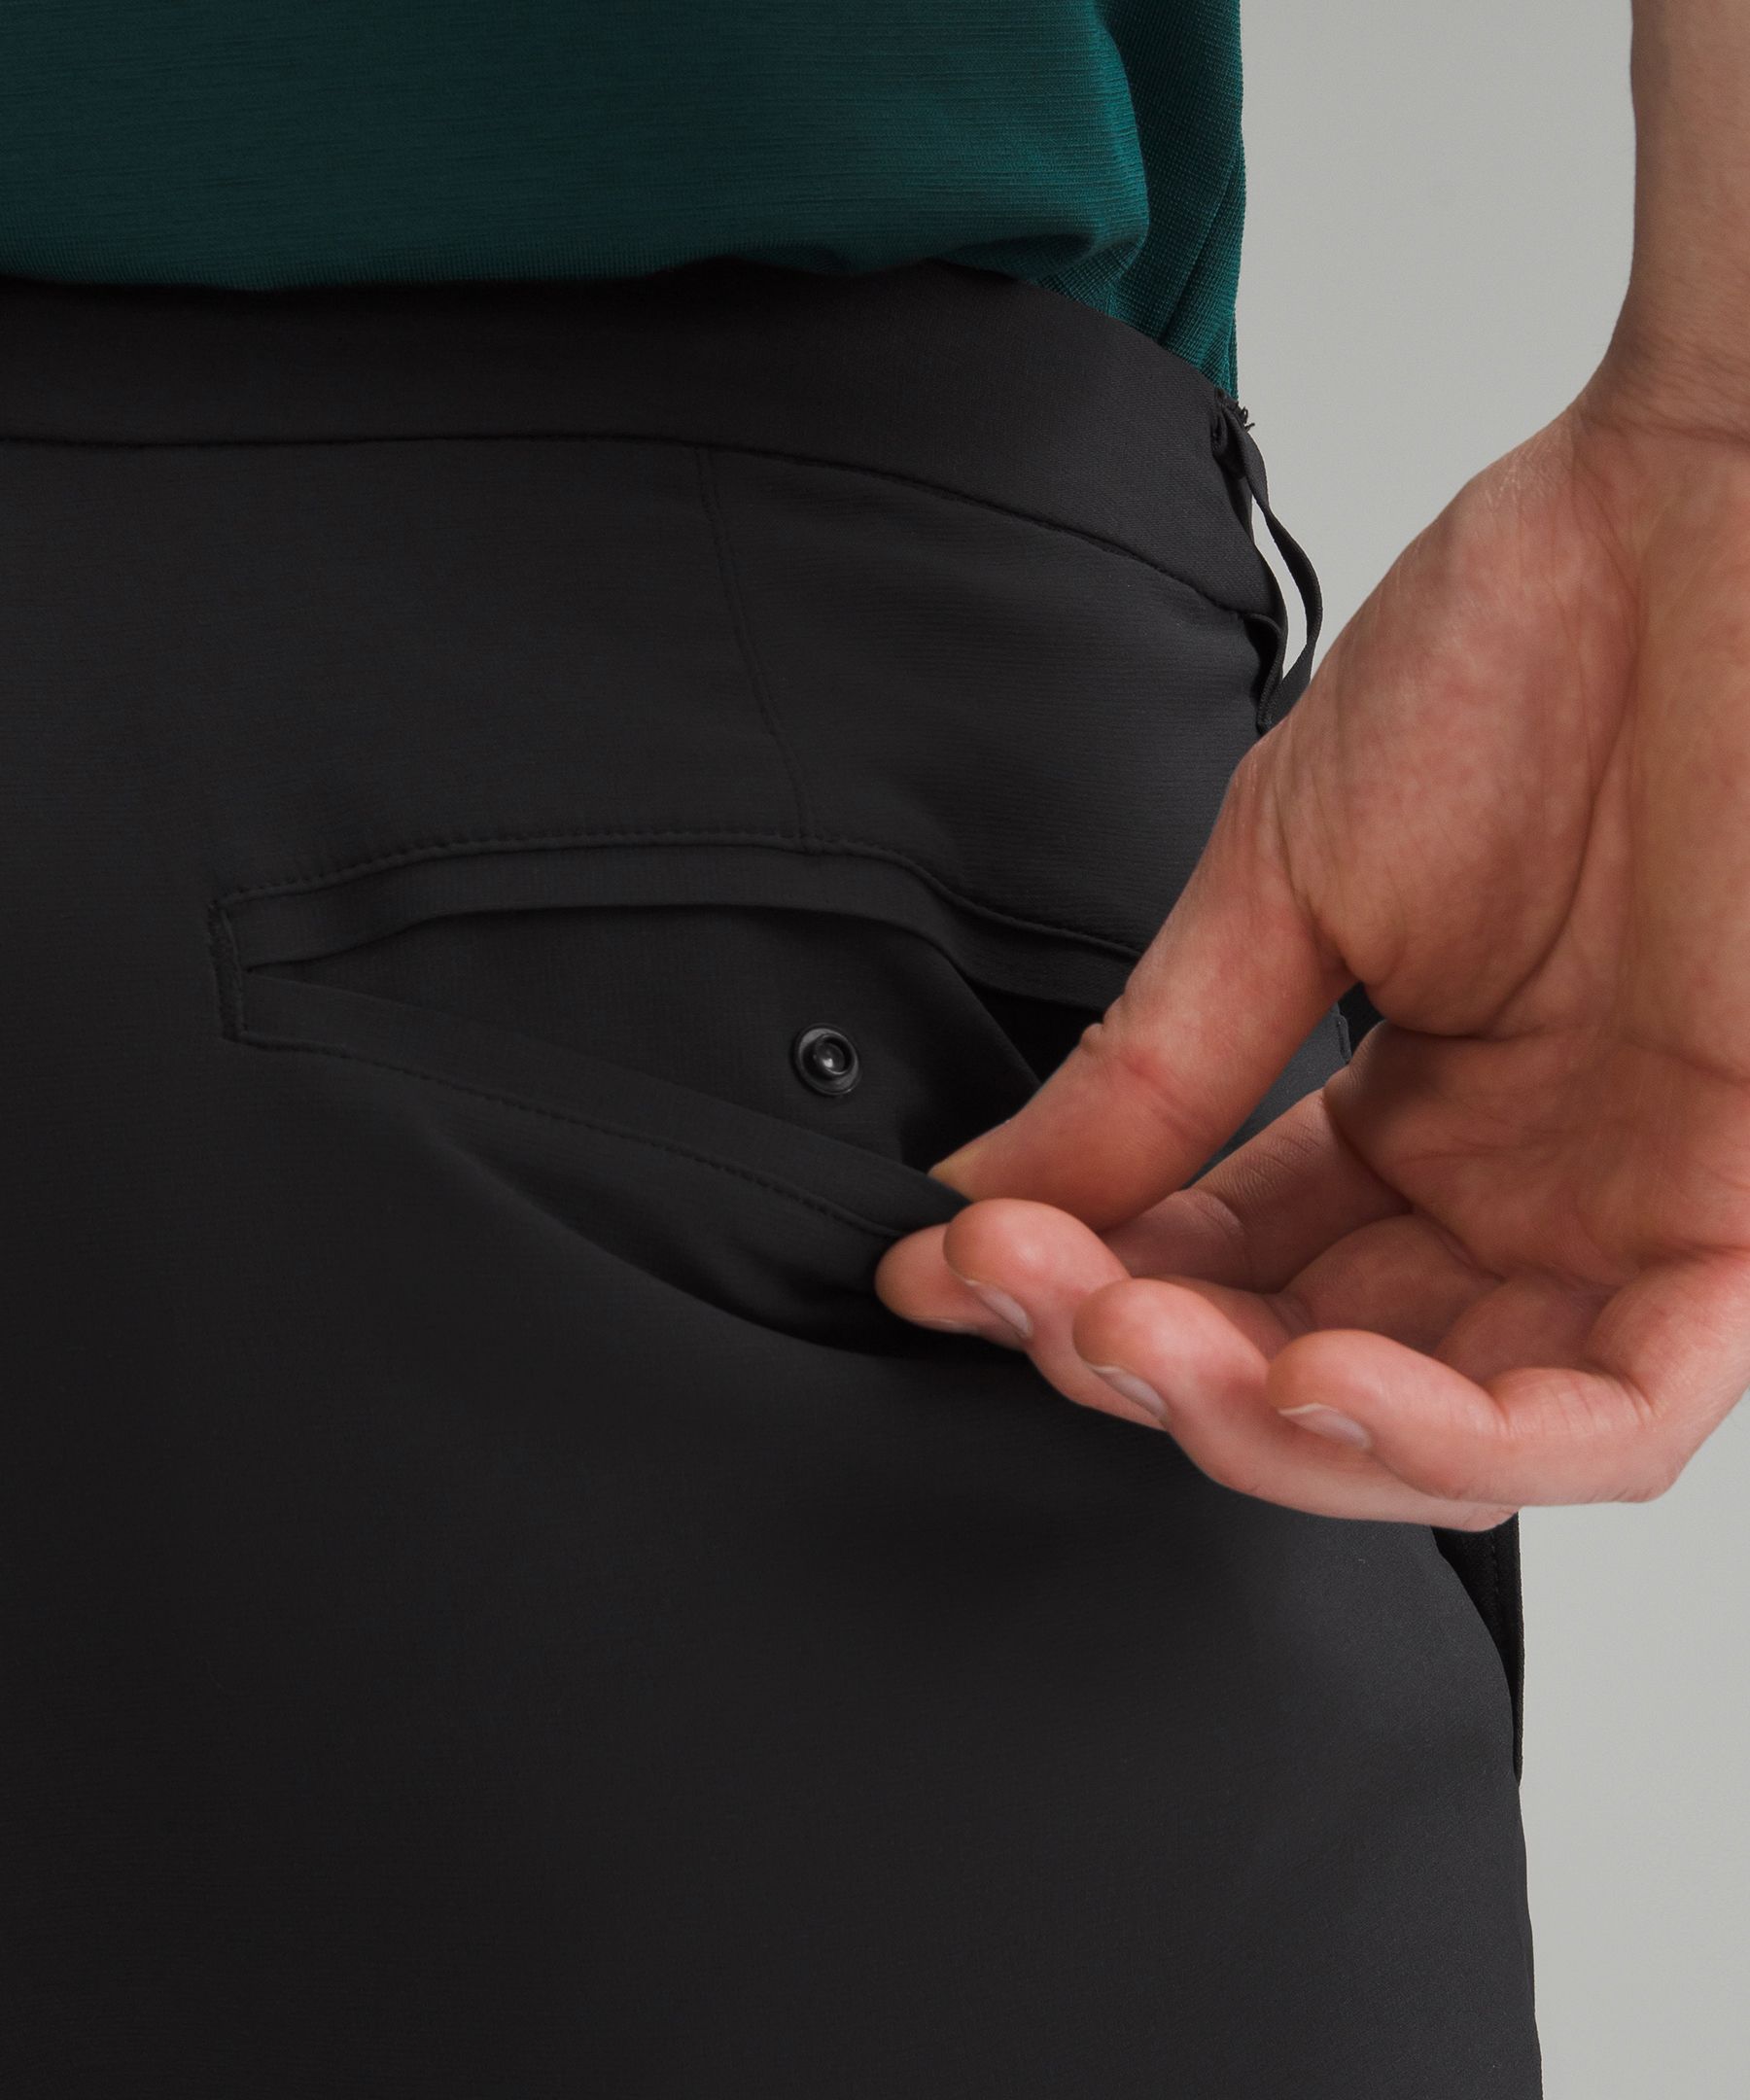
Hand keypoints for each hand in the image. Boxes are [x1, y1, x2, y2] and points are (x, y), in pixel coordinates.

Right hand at [875, 378, 1749, 1527]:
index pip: (1227, 1266)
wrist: (1713, 507)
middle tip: (1057, 1301)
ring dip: (1291, 1430)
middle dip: (1168, 1371)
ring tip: (1164, 1352)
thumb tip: (990, 1191)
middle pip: (1326, 1379)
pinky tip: (1326, 1385)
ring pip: (1467, 1435)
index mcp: (1408, 1112)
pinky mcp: (1739, 1213)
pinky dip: (1471, 1435)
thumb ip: (1153, 1064)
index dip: (1087, 1292)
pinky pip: (1626, 1410)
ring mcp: (1630, 1208)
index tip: (958, 1269)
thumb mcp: (1285, 879)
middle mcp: (1519, 1186)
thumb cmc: (1533, 647)